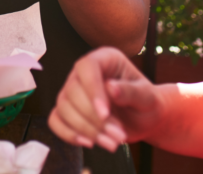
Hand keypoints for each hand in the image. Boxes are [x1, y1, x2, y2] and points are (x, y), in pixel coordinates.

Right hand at [48, 47, 165, 151]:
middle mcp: (83, 72)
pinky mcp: (67, 110)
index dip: (92, 90)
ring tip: (112, 143)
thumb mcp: (147, 96)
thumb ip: (130, 91)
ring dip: (86, 130)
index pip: (87, 67)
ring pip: (64, 108)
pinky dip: (68, 134)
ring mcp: (72, 91)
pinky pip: (55, 120)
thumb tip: (110, 88)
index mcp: (104, 59)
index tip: (105, 114)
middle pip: (73, 92)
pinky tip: (89, 143)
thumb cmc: (146, 102)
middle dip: (95, 119)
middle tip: (118, 136)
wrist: (144, 118)